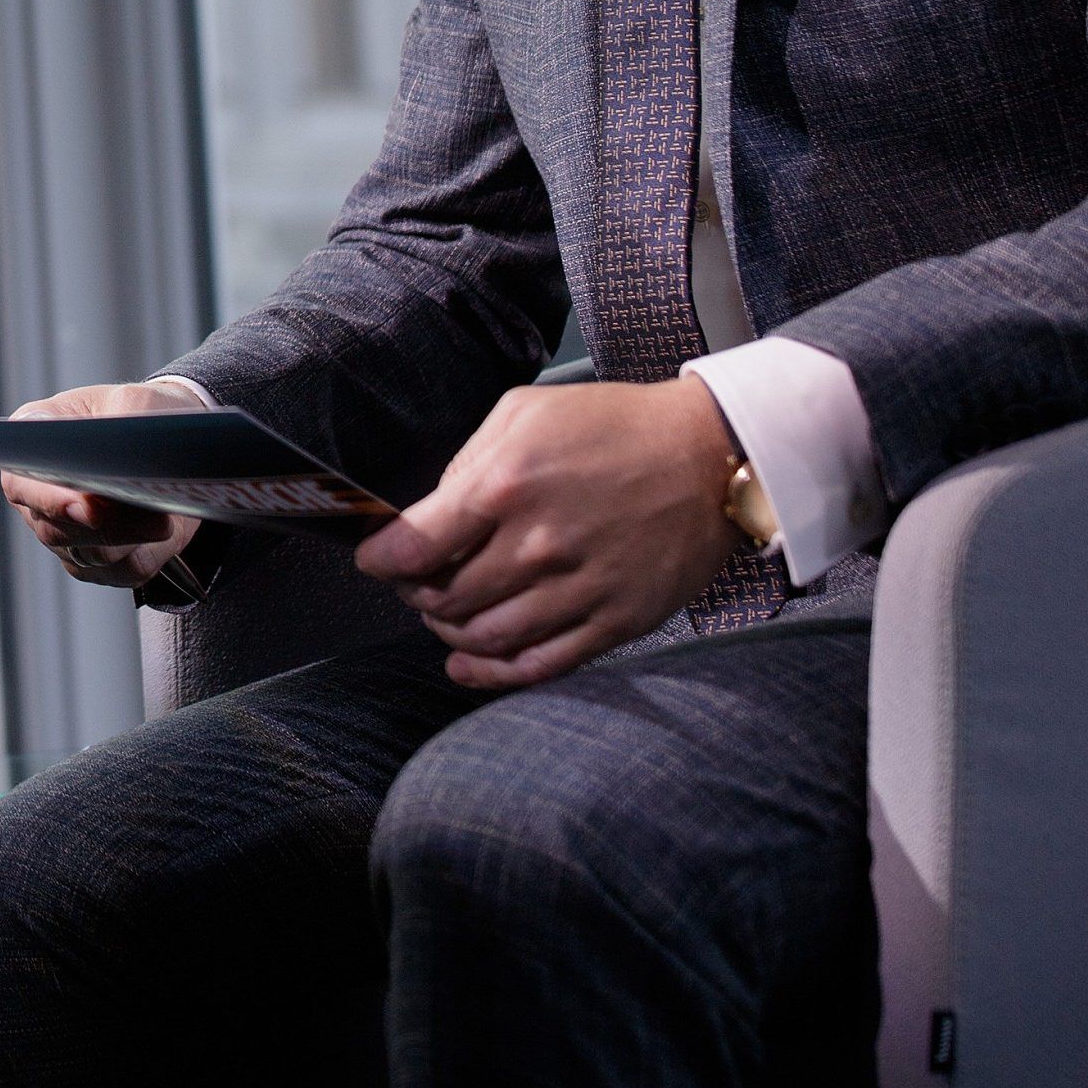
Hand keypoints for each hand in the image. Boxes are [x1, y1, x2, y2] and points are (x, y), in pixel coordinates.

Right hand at [0, 379, 208, 590]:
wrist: (170, 443)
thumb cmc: (141, 412)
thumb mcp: (135, 401)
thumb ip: (122, 426)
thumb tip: (120, 466)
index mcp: (32, 446)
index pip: (22, 483)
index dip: (50, 500)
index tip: (87, 506)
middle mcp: (39, 494)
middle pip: (56, 529)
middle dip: (107, 525)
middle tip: (147, 513)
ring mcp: (64, 532)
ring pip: (92, 555)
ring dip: (133, 538)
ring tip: (163, 514)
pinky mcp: (96, 560)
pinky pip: (121, 572)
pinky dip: (147, 554)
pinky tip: (160, 529)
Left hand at [356, 374, 741, 688]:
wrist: (712, 454)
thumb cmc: (616, 425)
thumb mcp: (524, 412)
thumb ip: (467, 462)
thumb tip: (429, 514)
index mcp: (506, 486)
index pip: (414, 546)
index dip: (381, 560)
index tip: (374, 560)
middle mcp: (537, 545)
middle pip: (444, 597)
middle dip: (415, 594)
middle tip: (415, 583)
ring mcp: (580, 589)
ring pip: (484, 638)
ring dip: (449, 631)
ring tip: (444, 614)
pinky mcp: (616, 622)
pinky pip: (541, 665)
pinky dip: (492, 674)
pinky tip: (466, 665)